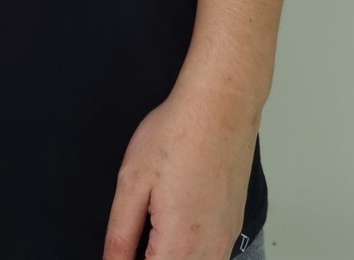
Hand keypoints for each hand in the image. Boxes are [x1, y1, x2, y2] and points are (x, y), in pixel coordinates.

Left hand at [102, 85, 259, 259]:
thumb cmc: (178, 134)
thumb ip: (120, 234)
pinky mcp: (233, 228)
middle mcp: (208, 251)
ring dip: (170, 255)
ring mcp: (226, 241)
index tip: (121, 253)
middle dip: (151, 258)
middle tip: (133, 239)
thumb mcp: (132, 182)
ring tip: (150, 232)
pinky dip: (188, 252)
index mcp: (178, 244)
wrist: (220, 108)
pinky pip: (210, 257)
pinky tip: (173, 226)